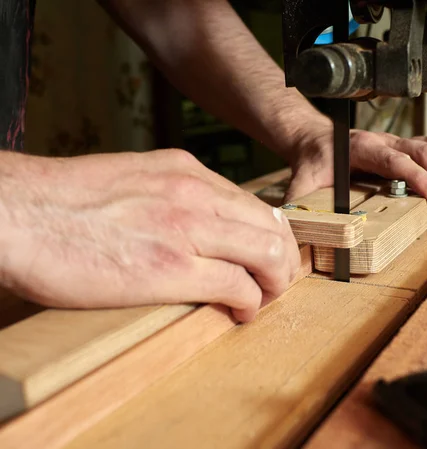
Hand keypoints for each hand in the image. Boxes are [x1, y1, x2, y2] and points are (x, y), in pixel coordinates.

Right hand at [0, 150, 299, 321]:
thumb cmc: (64, 203)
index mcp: (183, 171)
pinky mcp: (171, 268)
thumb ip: (170, 196)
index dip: (269, 234)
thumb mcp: (130, 180)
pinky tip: (241, 312)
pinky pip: (238, 284)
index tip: (267, 255)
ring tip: (265, 298)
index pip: (252, 203)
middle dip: (283, 259)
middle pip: (271, 226)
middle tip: (277, 281)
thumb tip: (196, 225)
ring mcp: (186, 227)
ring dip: (276, 280)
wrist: (19, 213)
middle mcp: (194, 193)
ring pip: (267, 252)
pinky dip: (251, 302)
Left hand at [286, 129, 426, 217]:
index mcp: (362, 147)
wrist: (315, 141)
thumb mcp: (302, 181)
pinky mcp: (403, 148)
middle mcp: (383, 141)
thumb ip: (298, 203)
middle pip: (424, 150)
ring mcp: (396, 142)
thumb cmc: (313, 161)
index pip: (396, 160)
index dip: (419, 177)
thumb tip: (294, 228)